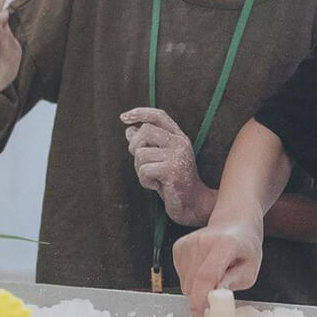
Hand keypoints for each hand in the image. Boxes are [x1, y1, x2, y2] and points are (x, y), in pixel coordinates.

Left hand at [121, 108, 216, 226]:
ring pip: (141, 153)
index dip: (140, 113)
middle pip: (146, 130)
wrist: (192, 204)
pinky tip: (156, 186)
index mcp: (178, 137)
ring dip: (140, 169)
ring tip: (153, 178)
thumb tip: (129, 129)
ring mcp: (178, 156)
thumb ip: (146, 144)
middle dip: (134, 146)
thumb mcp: (159, 159)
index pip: (158, 115)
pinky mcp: (173, 171)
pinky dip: (145, 181)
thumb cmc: (173, 182)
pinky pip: (144, 170)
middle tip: (140, 163)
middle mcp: (180, 143)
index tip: (123, 118)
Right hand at [173, 215, 263, 316]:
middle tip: (218, 292)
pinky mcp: (179, 246)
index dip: (200, 300)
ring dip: (197, 288)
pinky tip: (204, 268)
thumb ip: (233, 283)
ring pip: (185, 283)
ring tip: (214, 274)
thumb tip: (215, 297)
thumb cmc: (244, 249)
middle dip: (202, 297)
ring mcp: (188, 243)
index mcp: (224, 245)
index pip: (206, 276)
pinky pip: (180, 276)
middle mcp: (202, 241)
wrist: (234, 225)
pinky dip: (191, 279)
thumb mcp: (250, 270)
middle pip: (192, 283)